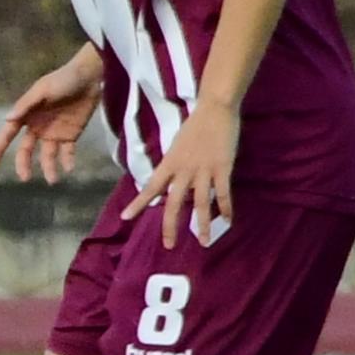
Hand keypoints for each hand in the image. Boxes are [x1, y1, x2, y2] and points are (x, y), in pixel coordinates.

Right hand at [0, 50, 104, 183]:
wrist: (90, 77)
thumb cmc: (63, 80)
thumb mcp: (42, 90)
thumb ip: (26, 105)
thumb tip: (7, 119)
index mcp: (27, 115)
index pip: (9, 134)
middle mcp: (37, 127)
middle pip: (26, 150)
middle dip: (24, 164)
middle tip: (25, 178)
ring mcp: (54, 132)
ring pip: (47, 155)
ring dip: (49, 168)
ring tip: (53, 180)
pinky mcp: (71, 135)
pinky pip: (67, 152)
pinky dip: (67, 161)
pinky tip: (69, 168)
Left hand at [146, 97, 243, 243]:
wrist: (214, 109)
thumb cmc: (195, 128)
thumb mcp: (176, 148)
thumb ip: (172, 168)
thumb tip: (165, 186)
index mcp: (169, 164)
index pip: (150, 187)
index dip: (138, 203)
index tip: (126, 217)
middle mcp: (183, 170)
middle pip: (173, 203)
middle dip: (170, 226)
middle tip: (168, 245)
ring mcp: (203, 170)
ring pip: (200, 204)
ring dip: (203, 225)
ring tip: (205, 242)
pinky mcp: (222, 168)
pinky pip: (223, 193)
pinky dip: (225, 208)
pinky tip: (227, 220)